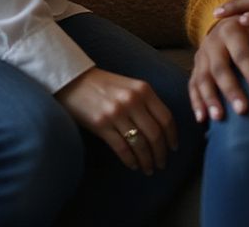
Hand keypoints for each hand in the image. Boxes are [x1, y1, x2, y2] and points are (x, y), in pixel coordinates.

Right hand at [56, 67, 177, 174]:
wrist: (75, 80)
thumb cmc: (104, 85)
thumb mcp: (130, 86)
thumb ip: (146, 101)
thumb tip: (162, 128)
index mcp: (143, 89)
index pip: (166, 117)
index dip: (172, 136)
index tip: (174, 148)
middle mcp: (132, 100)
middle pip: (155, 134)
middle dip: (161, 153)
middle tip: (162, 164)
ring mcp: (117, 113)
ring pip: (140, 144)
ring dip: (147, 160)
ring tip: (149, 168)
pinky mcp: (102, 125)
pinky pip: (122, 148)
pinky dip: (130, 160)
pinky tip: (133, 165)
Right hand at [188, 17, 248, 122]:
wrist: (226, 25)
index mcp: (229, 30)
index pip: (240, 53)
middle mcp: (212, 43)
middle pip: (219, 69)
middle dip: (230, 90)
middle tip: (243, 110)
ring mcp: (201, 57)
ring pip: (203, 79)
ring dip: (210, 99)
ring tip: (219, 118)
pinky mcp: (195, 68)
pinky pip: (192, 86)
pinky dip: (196, 103)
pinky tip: (202, 119)